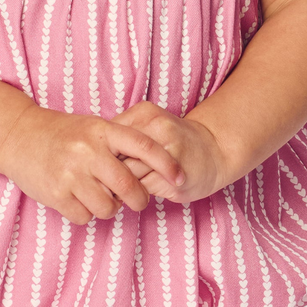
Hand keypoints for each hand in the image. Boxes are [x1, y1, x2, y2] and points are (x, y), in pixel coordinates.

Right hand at [0, 105, 187, 225]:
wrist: (19, 136)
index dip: (166, 163)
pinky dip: (85, 213)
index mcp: (101, 131)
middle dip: (139, 199)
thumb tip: (153, 166)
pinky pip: (85, 216)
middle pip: (129, 186)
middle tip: (138, 200)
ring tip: (99, 195)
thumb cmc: (63, 133)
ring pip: (108, 207)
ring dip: (109, 208)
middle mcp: (88, 151)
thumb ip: (119, 143)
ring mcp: (71, 173)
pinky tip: (77, 198)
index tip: (180, 177)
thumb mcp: (93, 127)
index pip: (143, 146)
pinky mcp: (56, 194)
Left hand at [108, 101, 226, 203]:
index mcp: (146, 113)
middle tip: (103, 180)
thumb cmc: (175, 139)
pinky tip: (137, 193)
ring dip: (119, 186)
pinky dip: (134, 194)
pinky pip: (141, 189)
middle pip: (115, 155)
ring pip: (127, 174)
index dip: (101, 153)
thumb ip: (124, 133)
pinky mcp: (173, 178)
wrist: (214, 151)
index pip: (108, 136)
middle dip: (107, 170)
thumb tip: (92, 154)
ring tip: (119, 189)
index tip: (99, 164)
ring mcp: (167, 154)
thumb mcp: (150, 124)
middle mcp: (157, 129)